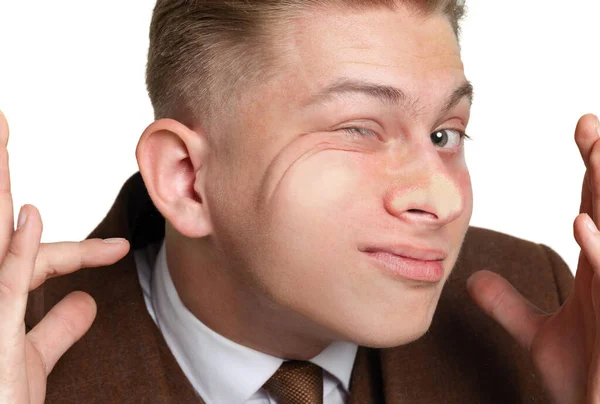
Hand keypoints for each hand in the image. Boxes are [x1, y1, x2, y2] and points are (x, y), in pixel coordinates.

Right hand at [0, 110, 130, 402]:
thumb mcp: (29, 358)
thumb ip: (58, 327)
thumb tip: (87, 300)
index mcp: (2, 295)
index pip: (43, 258)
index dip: (84, 250)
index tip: (122, 247)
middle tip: (1, 119)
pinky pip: (5, 284)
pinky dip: (17, 250)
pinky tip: (32, 214)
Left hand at [466, 113, 599, 403]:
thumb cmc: (584, 381)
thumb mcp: (539, 336)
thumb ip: (506, 304)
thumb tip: (471, 277)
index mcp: (599, 273)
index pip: (597, 207)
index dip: (592, 168)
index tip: (582, 129)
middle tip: (589, 124)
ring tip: (597, 151)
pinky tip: (583, 225)